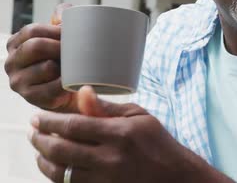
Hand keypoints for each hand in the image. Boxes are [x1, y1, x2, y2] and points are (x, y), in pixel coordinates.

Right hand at [4, 3, 77, 111]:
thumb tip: (62, 17)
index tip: (72, 35)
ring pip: (47, 67)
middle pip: (36, 46)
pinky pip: (53, 88)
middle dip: (60, 47)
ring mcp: (18, 82)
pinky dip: (67, 83)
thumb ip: (61, 16)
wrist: (69, 89)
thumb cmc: (63, 58)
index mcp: (16, 43)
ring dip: (65, 66)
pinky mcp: (31, 98)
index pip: (33, 30)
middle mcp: (11, 62)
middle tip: (77, 50)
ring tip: (75, 66)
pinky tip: (74, 81)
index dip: (56, 31)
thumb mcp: (60, 33)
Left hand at [30, 87, 211, 182]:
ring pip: (61, 171)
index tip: (37, 117)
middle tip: (33, 131)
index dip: (50, 121)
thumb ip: (107, 107)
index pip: (74, 125)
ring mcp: (106, 179)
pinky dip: (56, 175)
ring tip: (39, 148)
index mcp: (120, 133)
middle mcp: (110, 158)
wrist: (174, 175)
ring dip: (43, 159)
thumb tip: (82, 92)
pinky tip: (53, 165)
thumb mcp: (138, 117)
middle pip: (61, 149)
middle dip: (40, 139)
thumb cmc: (157, 141)